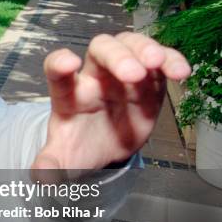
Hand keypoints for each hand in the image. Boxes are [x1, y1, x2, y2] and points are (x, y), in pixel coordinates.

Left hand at [33, 32, 190, 169]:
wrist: (105, 148)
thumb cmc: (80, 145)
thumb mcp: (64, 159)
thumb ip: (50, 165)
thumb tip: (41, 177)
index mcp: (69, 95)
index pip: (56, 70)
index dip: (59, 62)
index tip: (67, 63)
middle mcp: (94, 77)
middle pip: (100, 49)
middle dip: (116, 56)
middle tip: (133, 74)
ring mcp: (121, 74)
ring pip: (130, 45)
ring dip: (144, 49)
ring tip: (156, 64)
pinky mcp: (148, 79)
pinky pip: (159, 60)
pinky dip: (171, 60)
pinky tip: (180, 72)